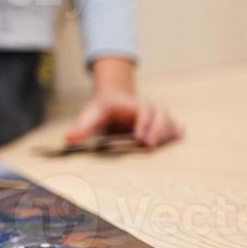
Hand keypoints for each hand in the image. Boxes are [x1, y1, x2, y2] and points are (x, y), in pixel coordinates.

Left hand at [66, 57, 182, 149]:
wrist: (114, 100)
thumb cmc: (102, 109)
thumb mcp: (91, 115)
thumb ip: (81, 128)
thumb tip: (67, 140)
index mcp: (132, 104)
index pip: (142, 110)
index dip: (143, 122)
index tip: (139, 137)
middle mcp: (147, 107)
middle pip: (160, 114)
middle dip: (157, 129)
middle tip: (149, 145)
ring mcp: (156, 115)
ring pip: (169, 120)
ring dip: (168, 132)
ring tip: (163, 146)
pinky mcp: (161, 123)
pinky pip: (173, 125)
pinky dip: (177, 131)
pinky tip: (179, 137)